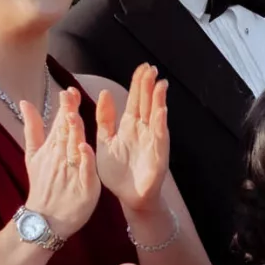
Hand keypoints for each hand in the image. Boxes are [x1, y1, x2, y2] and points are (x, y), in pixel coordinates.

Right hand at [21, 86, 100, 238]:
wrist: (44, 219)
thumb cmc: (43, 185)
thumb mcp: (33, 155)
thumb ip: (33, 128)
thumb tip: (25, 102)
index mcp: (53, 148)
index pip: (60, 123)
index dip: (65, 107)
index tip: (68, 90)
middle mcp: (61, 157)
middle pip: (66, 133)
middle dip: (68, 114)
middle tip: (70, 96)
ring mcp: (71, 172)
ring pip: (73, 149)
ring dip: (74, 133)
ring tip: (74, 117)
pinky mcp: (83, 187)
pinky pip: (84, 172)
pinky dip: (84, 161)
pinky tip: (85, 149)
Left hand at [94, 65, 171, 216]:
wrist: (129, 197)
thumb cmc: (118, 172)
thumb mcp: (104, 141)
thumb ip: (104, 119)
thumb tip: (103, 94)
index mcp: (130, 126)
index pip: (135, 99)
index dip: (139, 84)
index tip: (142, 67)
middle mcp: (143, 130)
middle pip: (147, 103)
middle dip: (149, 86)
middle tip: (151, 68)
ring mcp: (152, 141)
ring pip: (156, 116)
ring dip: (159, 100)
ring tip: (160, 84)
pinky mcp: (157, 155)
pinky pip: (159, 137)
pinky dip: (160, 124)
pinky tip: (161, 111)